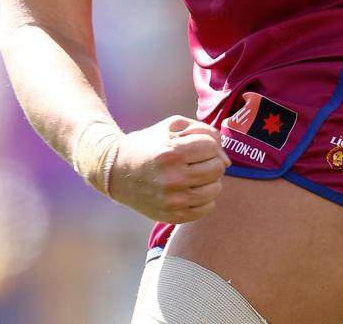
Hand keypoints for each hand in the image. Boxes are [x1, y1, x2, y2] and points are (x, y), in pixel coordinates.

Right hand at [110, 115, 230, 222]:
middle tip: (198, 160)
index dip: (209, 143)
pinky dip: (205, 198)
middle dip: (212, 161)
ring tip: (196, 175)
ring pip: (216, 189)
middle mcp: (175, 178)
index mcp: (173, 152)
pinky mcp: (173, 216)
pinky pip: (207, 208)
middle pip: (217, 168)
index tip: (197, 145)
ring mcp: (174, 200)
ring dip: (210, 180)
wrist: (117, 172)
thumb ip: (203, 131)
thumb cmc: (148, 144)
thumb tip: (226, 157)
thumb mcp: (171, 126)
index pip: (212, 146)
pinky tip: (192, 189)